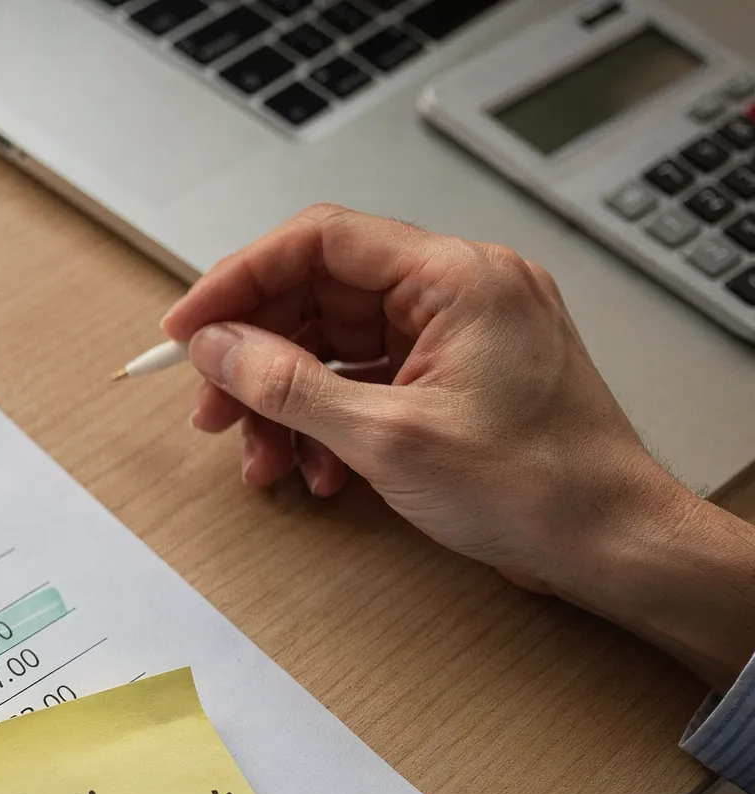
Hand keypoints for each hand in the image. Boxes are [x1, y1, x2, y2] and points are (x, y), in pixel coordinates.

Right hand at [163, 204, 754, 689]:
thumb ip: (289, 385)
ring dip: (286, 400)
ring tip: (262, 458)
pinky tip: (315, 469)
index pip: (320, 241)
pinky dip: (327, 421)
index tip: (189, 327)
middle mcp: (459, 290)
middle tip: (212, 408)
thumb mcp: (388, 438)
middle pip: (320, 295)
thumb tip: (217, 348)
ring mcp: (458, 334)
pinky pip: (366, 379)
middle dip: (257, 356)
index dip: (241, 280)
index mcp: (457, 277)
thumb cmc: (538, 487)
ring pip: (335, 345)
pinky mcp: (454, 377)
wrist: (612, 545)